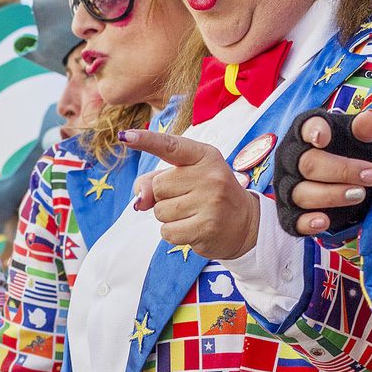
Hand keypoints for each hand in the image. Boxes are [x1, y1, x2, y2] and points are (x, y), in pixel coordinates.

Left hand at [123, 129, 261, 260]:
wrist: (246, 224)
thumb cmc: (208, 196)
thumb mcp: (186, 178)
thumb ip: (154, 181)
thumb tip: (138, 200)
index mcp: (204, 156)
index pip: (171, 146)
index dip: (147, 141)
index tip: (126, 137)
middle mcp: (210, 175)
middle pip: (158, 186)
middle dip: (164, 197)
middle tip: (189, 200)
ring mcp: (211, 201)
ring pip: (160, 211)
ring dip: (169, 217)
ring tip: (193, 214)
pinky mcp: (207, 227)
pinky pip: (167, 231)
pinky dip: (173, 234)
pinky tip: (193, 229)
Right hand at [275, 109, 371, 236]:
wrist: (347, 184)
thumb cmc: (353, 154)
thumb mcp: (363, 140)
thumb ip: (366, 130)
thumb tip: (370, 120)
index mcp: (305, 133)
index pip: (306, 128)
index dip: (314, 132)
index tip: (323, 139)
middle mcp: (291, 159)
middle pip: (307, 164)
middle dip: (341, 171)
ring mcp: (287, 187)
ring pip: (301, 193)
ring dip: (331, 195)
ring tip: (359, 195)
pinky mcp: (289, 213)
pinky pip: (293, 220)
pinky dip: (307, 222)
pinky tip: (323, 221)